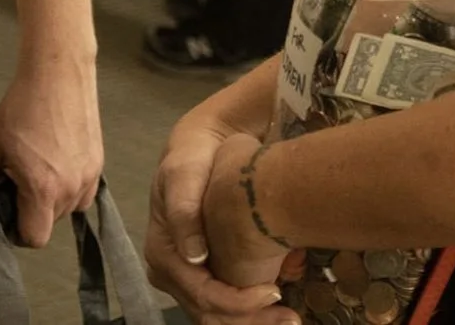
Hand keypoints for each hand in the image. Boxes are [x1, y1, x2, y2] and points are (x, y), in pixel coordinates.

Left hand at [0, 54, 103, 247]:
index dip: (18, 233)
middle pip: (51, 223)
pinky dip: (71, 188)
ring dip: (53, 201)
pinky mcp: (99, 163)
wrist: (58, 74)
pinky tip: (58, 165)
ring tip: (40, 172)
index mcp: (42, 189)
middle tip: (19, 185)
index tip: (8, 215)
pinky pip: (84, 192)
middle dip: (33, 212)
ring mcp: (90, 176)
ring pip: (69, 209)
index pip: (34, 238)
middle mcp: (71, 188)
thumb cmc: (21, 107)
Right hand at [147, 115, 296, 324]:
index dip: (237, 302)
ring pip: (219, 317)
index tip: (274, 291)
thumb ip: (184, 210)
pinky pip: (227, 306)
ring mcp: (188, 278)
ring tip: (290, 316)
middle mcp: (172, 273)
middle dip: (250, 320)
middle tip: (291, 317)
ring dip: (255, 320)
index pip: (201, 294)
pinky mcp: (206, 276)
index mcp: (163, 254)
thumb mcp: (183, 175)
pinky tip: (282, 300)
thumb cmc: (192, 158)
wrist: (202, 147)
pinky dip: (254, 310)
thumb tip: (194, 257)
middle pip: (210, 314)